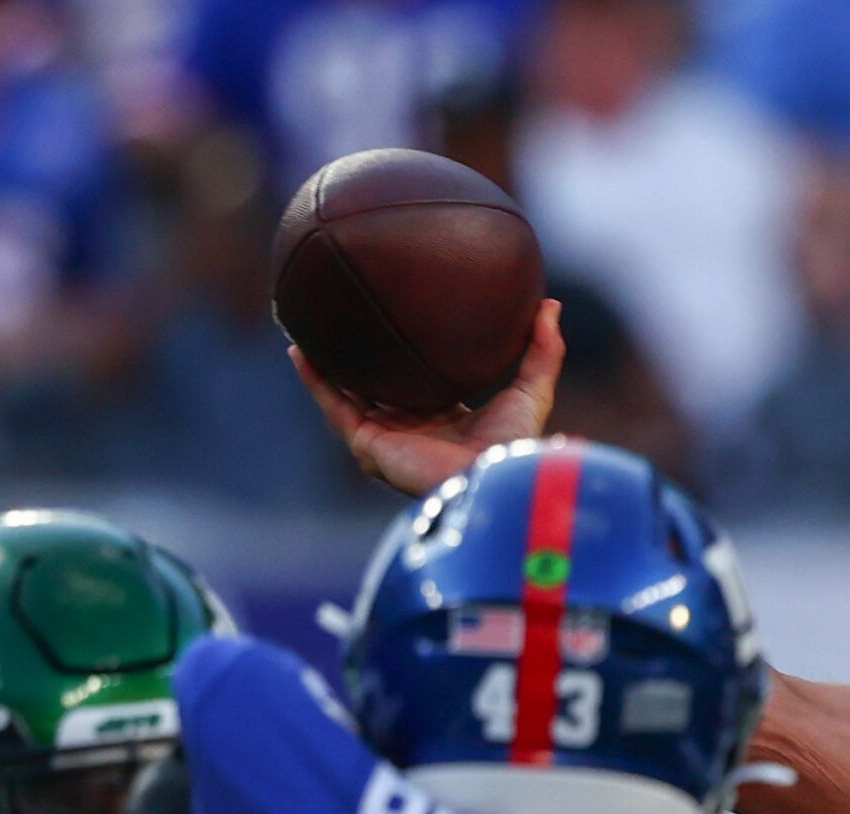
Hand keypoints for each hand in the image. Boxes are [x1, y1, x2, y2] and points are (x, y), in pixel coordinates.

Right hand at [291, 298, 565, 496]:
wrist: (490, 475)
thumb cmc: (514, 445)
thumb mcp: (532, 389)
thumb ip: (542, 350)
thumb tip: (550, 303)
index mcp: (443, 420)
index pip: (416, 383)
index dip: (404, 357)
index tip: (395, 323)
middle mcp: (409, 429)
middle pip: (374, 388)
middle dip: (356, 358)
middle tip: (342, 319)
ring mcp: (385, 437)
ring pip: (345, 395)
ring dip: (325, 364)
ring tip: (306, 327)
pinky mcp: (368, 444)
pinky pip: (333, 405)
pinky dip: (315, 379)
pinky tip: (299, 349)